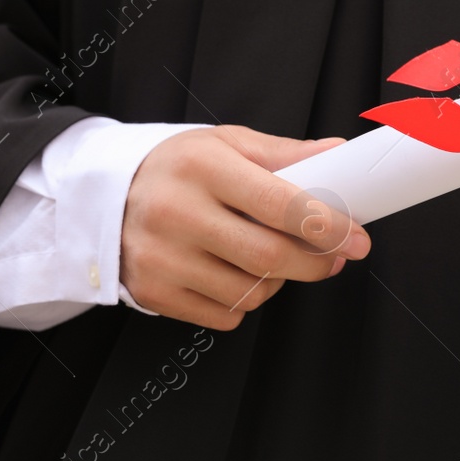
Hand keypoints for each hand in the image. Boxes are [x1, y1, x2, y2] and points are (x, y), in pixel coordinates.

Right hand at [120, 126, 369, 329]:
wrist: (101, 198)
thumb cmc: (178, 169)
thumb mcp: (227, 145)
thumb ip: (285, 154)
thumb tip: (338, 154)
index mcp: (202, 168)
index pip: (280, 204)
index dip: (329, 226)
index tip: (358, 239)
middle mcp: (177, 213)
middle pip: (269, 256)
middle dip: (316, 263)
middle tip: (335, 258)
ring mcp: (162, 258)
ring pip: (250, 291)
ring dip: (278, 281)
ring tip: (272, 258)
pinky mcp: (153, 293)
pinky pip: (225, 315)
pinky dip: (245, 301)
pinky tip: (236, 273)